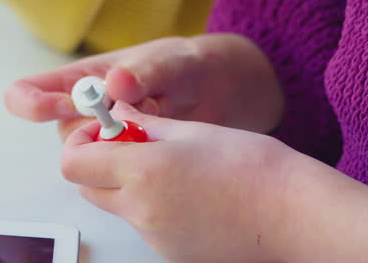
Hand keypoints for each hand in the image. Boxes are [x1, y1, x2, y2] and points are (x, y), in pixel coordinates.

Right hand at [5, 34, 284, 139]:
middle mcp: (88, 111)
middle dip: (91, 133)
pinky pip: (118, 172)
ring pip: (91, 156)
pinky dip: (137, 164)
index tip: (55, 106)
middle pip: (65, 133)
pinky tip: (163, 148)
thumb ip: (145, 71)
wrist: (224, 93)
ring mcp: (109, 138)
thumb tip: (116, 81)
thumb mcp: (171, 61)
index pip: (31, 91)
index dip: (34, 102)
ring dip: (119, 149)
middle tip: (130, 120)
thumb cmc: (188, 66)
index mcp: (83, 78)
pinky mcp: (130, 160)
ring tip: (157, 127)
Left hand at [63, 104, 299, 261]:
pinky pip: (147, 225)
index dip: (83, 141)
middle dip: (101, 162)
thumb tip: (121, 117)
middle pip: (89, 187)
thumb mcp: (192, 130)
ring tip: (175, 167)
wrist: (294, 213)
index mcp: (141, 172)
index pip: (73, 162)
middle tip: (134, 143)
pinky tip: (192, 192)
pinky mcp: (172, 253)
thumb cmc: (253, 167)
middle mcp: (140, 210)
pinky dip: (155, 206)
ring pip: (119, 207)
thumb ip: (146, 125)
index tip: (105, 129)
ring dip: (129, 185)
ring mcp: (155, 238)